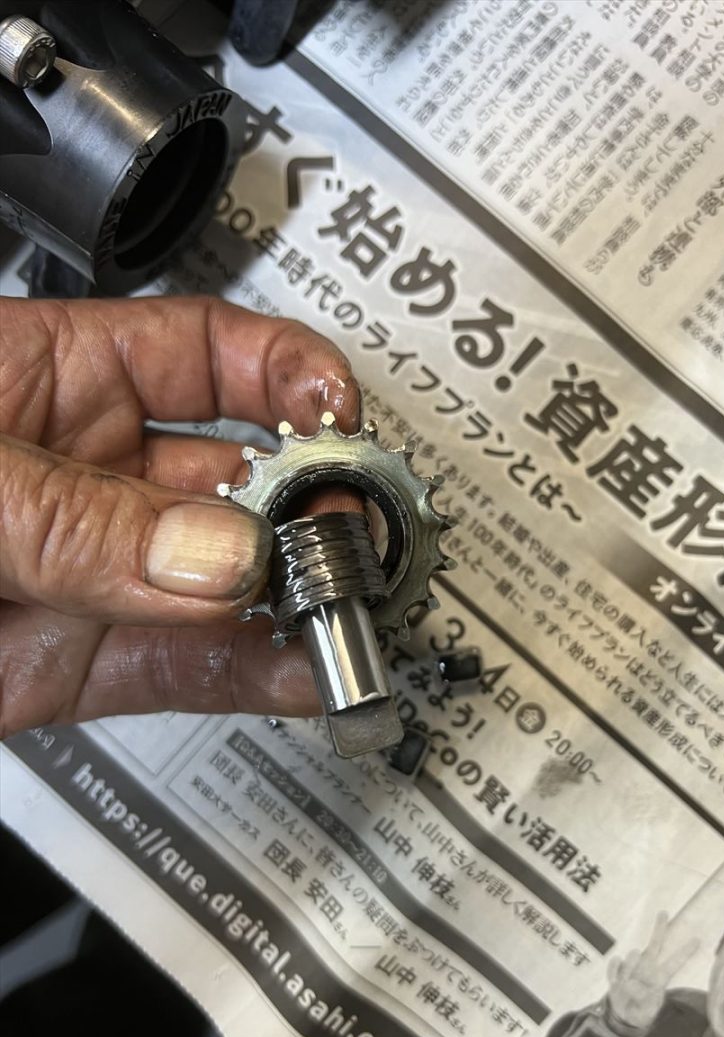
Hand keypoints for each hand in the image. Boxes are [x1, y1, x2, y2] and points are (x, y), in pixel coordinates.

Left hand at [0, 295, 359, 733]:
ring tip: (346, 612)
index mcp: (57, 380)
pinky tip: (301, 673)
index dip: (288, 374)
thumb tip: (218, 554)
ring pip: (227, 587)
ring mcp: (93, 577)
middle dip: (310, 504)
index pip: (208, 354)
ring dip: (298, 598)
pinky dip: (251, 676)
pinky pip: (184, 669)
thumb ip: (78, 519)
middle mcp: (90, 478)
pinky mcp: (77, 666)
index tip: (341, 412)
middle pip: (242, 479)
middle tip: (347, 538)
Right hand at [606, 911, 698, 1032]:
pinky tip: (616, 982)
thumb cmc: (641, 1011)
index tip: (697, 940)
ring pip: (632, 957)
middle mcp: (647, 969)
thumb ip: (642, 997)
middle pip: (655, 945)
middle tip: (664, 913)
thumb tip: (631, 983)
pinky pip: (615, 966)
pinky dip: (615, 973)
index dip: (685, 952)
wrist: (624, 1017)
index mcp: (659, 978)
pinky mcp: (618, 972)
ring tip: (627, 986)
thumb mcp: (646, 1010)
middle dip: (659, 929)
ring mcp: (633, 969)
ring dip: (630, 968)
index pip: (674, 963)